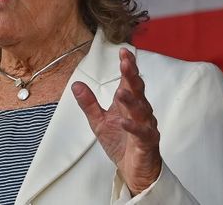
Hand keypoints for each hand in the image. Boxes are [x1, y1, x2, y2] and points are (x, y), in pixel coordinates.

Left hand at [72, 48, 161, 194]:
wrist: (134, 170)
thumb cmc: (121, 143)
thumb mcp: (98, 121)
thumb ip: (89, 103)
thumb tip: (76, 84)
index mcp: (127, 104)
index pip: (128, 81)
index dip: (127, 66)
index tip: (123, 52)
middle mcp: (139, 111)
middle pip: (137, 90)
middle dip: (132, 76)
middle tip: (126, 63)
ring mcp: (145, 126)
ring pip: (141, 110)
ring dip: (131, 101)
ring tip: (122, 92)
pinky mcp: (147, 142)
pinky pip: (141, 133)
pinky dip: (133, 127)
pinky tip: (124, 122)